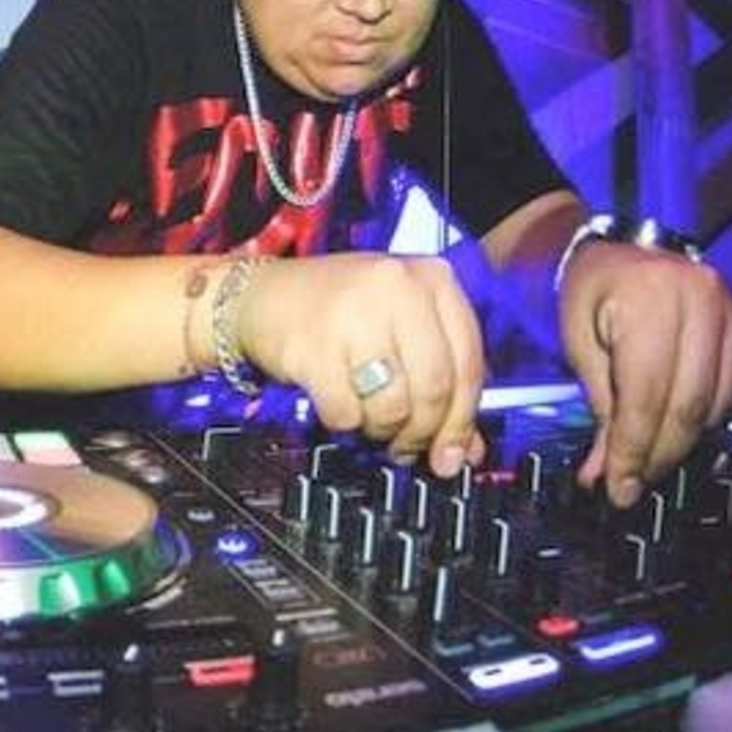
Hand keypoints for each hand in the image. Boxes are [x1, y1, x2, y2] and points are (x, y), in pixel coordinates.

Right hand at [234, 253, 487, 475]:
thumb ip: (438, 379)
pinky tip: (338, 403)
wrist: (262, 296)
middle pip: (434, 387)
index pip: (469, 363)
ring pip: (392, 405)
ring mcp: (354, 313)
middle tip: (407, 448)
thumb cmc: (339, 312)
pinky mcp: (314, 345)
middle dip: (422, 432)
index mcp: (432, 277)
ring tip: (369, 418)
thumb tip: (466, 450)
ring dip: (382, 429)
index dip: (463, 419)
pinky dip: (345, 422)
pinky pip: (347, 412)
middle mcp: (397, 286)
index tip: (453, 454)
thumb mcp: (399, 328)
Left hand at [558, 241, 731, 506]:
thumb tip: (605, 473)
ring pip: (714, 403)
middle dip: (659, 454)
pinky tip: (675, 430)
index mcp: (650, 301)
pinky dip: (704, 417)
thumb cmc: (588, 291)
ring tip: (648, 460)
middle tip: (632, 484)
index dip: (634, 450)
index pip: (648, 397)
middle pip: (688, 405)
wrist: (618, 247)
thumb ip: (599, 408)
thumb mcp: (579, 344)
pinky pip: (731, 388)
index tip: (618, 488)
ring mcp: (729, 311)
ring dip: (682, 441)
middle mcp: (701, 302)